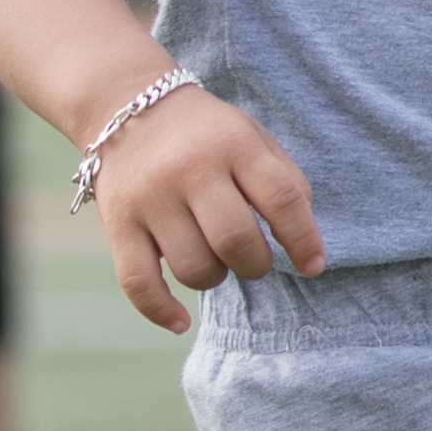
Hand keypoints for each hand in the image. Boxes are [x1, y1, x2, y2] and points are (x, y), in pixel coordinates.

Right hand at [88, 87, 325, 335]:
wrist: (126, 108)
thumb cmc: (208, 135)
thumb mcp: (254, 139)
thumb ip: (286, 182)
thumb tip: (306, 242)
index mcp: (235, 145)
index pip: (282, 199)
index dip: (304, 240)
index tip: (314, 266)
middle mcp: (190, 169)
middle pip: (236, 240)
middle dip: (257, 264)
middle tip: (254, 259)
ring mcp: (150, 197)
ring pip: (193, 267)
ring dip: (215, 278)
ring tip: (215, 260)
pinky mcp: (118, 223)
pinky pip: (138, 282)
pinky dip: (160, 311)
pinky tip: (180, 322)